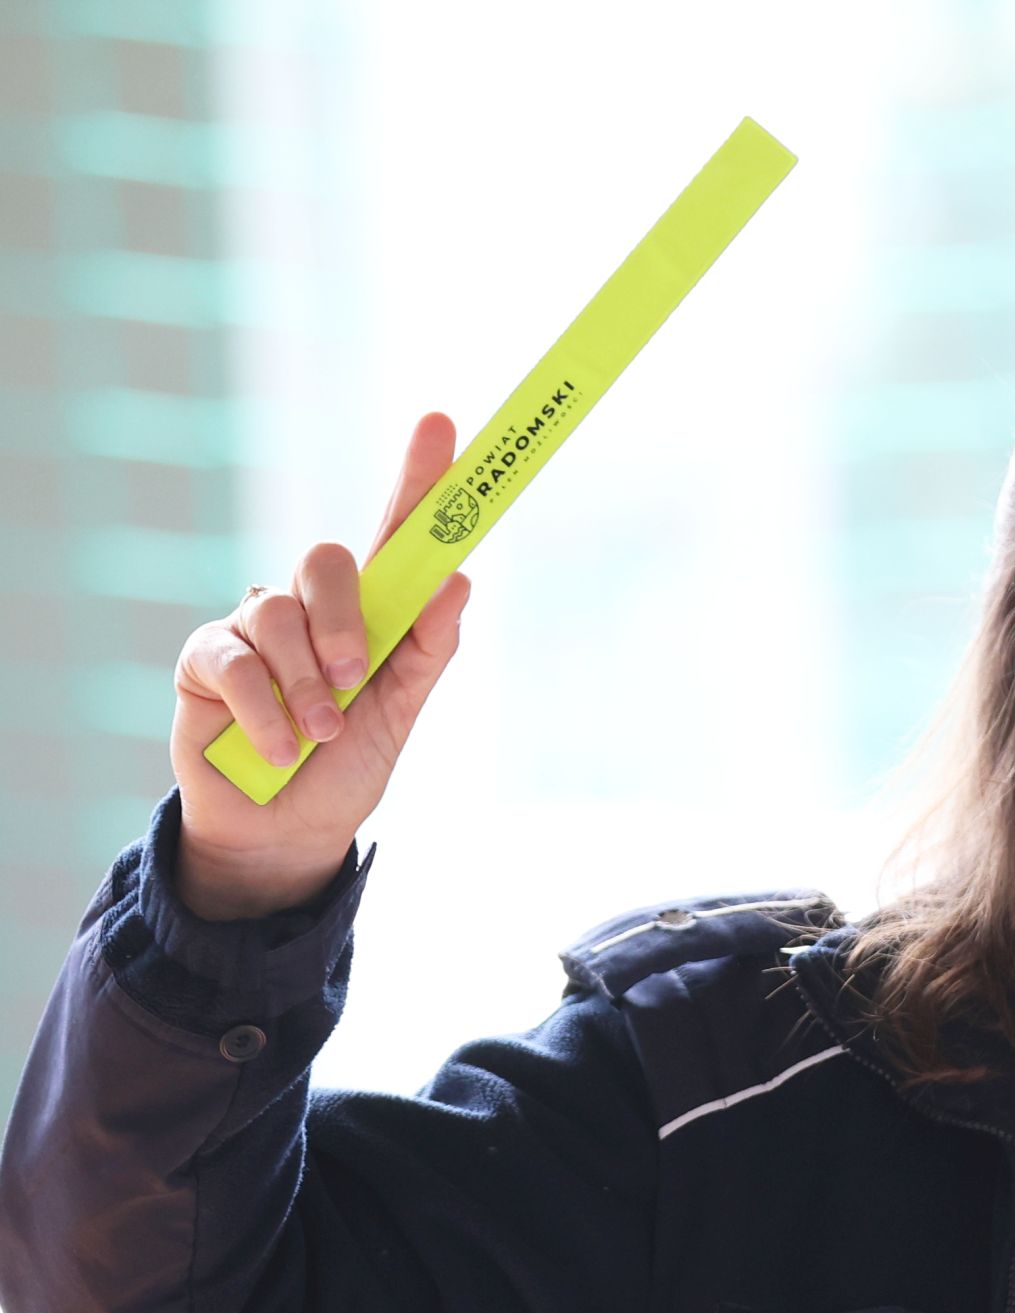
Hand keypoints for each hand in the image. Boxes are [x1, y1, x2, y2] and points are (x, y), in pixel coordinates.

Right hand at [168, 412, 471, 916]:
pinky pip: (236, 660)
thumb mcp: (401, 716)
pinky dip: (266, 710)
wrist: (287, 833)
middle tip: (356, 679)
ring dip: (308, 683)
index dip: (419, 478)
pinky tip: (280, 748)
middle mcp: (310, 606)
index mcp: (369, 613)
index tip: (442, 425)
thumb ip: (427, 651)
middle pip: (326, 559)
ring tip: (317, 734)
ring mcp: (254, 628)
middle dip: (346, 620)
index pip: (396, 532)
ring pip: (279, 613)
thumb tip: (457, 579)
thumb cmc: (345, 766)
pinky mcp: (205, 658)